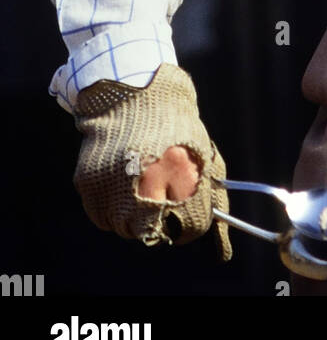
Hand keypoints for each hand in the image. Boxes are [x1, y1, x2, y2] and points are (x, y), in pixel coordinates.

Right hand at [73, 64, 231, 259]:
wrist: (132, 90)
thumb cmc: (175, 122)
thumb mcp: (203, 153)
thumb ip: (214, 197)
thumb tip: (224, 249)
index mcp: (181, 174)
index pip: (191, 226)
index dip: (192, 222)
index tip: (189, 215)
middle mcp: (145, 183)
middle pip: (154, 233)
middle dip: (162, 220)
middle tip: (163, 200)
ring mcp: (113, 185)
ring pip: (124, 229)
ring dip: (134, 217)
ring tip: (141, 188)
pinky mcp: (89, 182)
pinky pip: (101, 216)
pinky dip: (111, 208)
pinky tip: (121, 185)